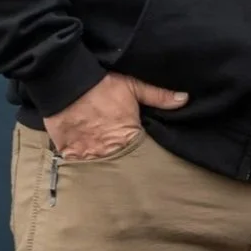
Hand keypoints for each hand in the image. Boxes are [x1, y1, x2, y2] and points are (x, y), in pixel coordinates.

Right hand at [44, 72, 185, 159]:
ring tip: (104, 157)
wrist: (66, 84)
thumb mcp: (133, 86)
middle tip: (121, 154)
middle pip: (120, 164)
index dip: (141, 151)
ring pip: (99, 167)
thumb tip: (184, 99)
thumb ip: (159, 96)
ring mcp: (87, 154)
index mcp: (127, 136)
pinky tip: (86, 157)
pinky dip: (82, 162)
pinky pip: (77, 165)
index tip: (141, 148)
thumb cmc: (102, 85)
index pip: (140, 153)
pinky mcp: (68, 153)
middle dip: (122, 160)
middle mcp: (108, 150)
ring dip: (102, 162)